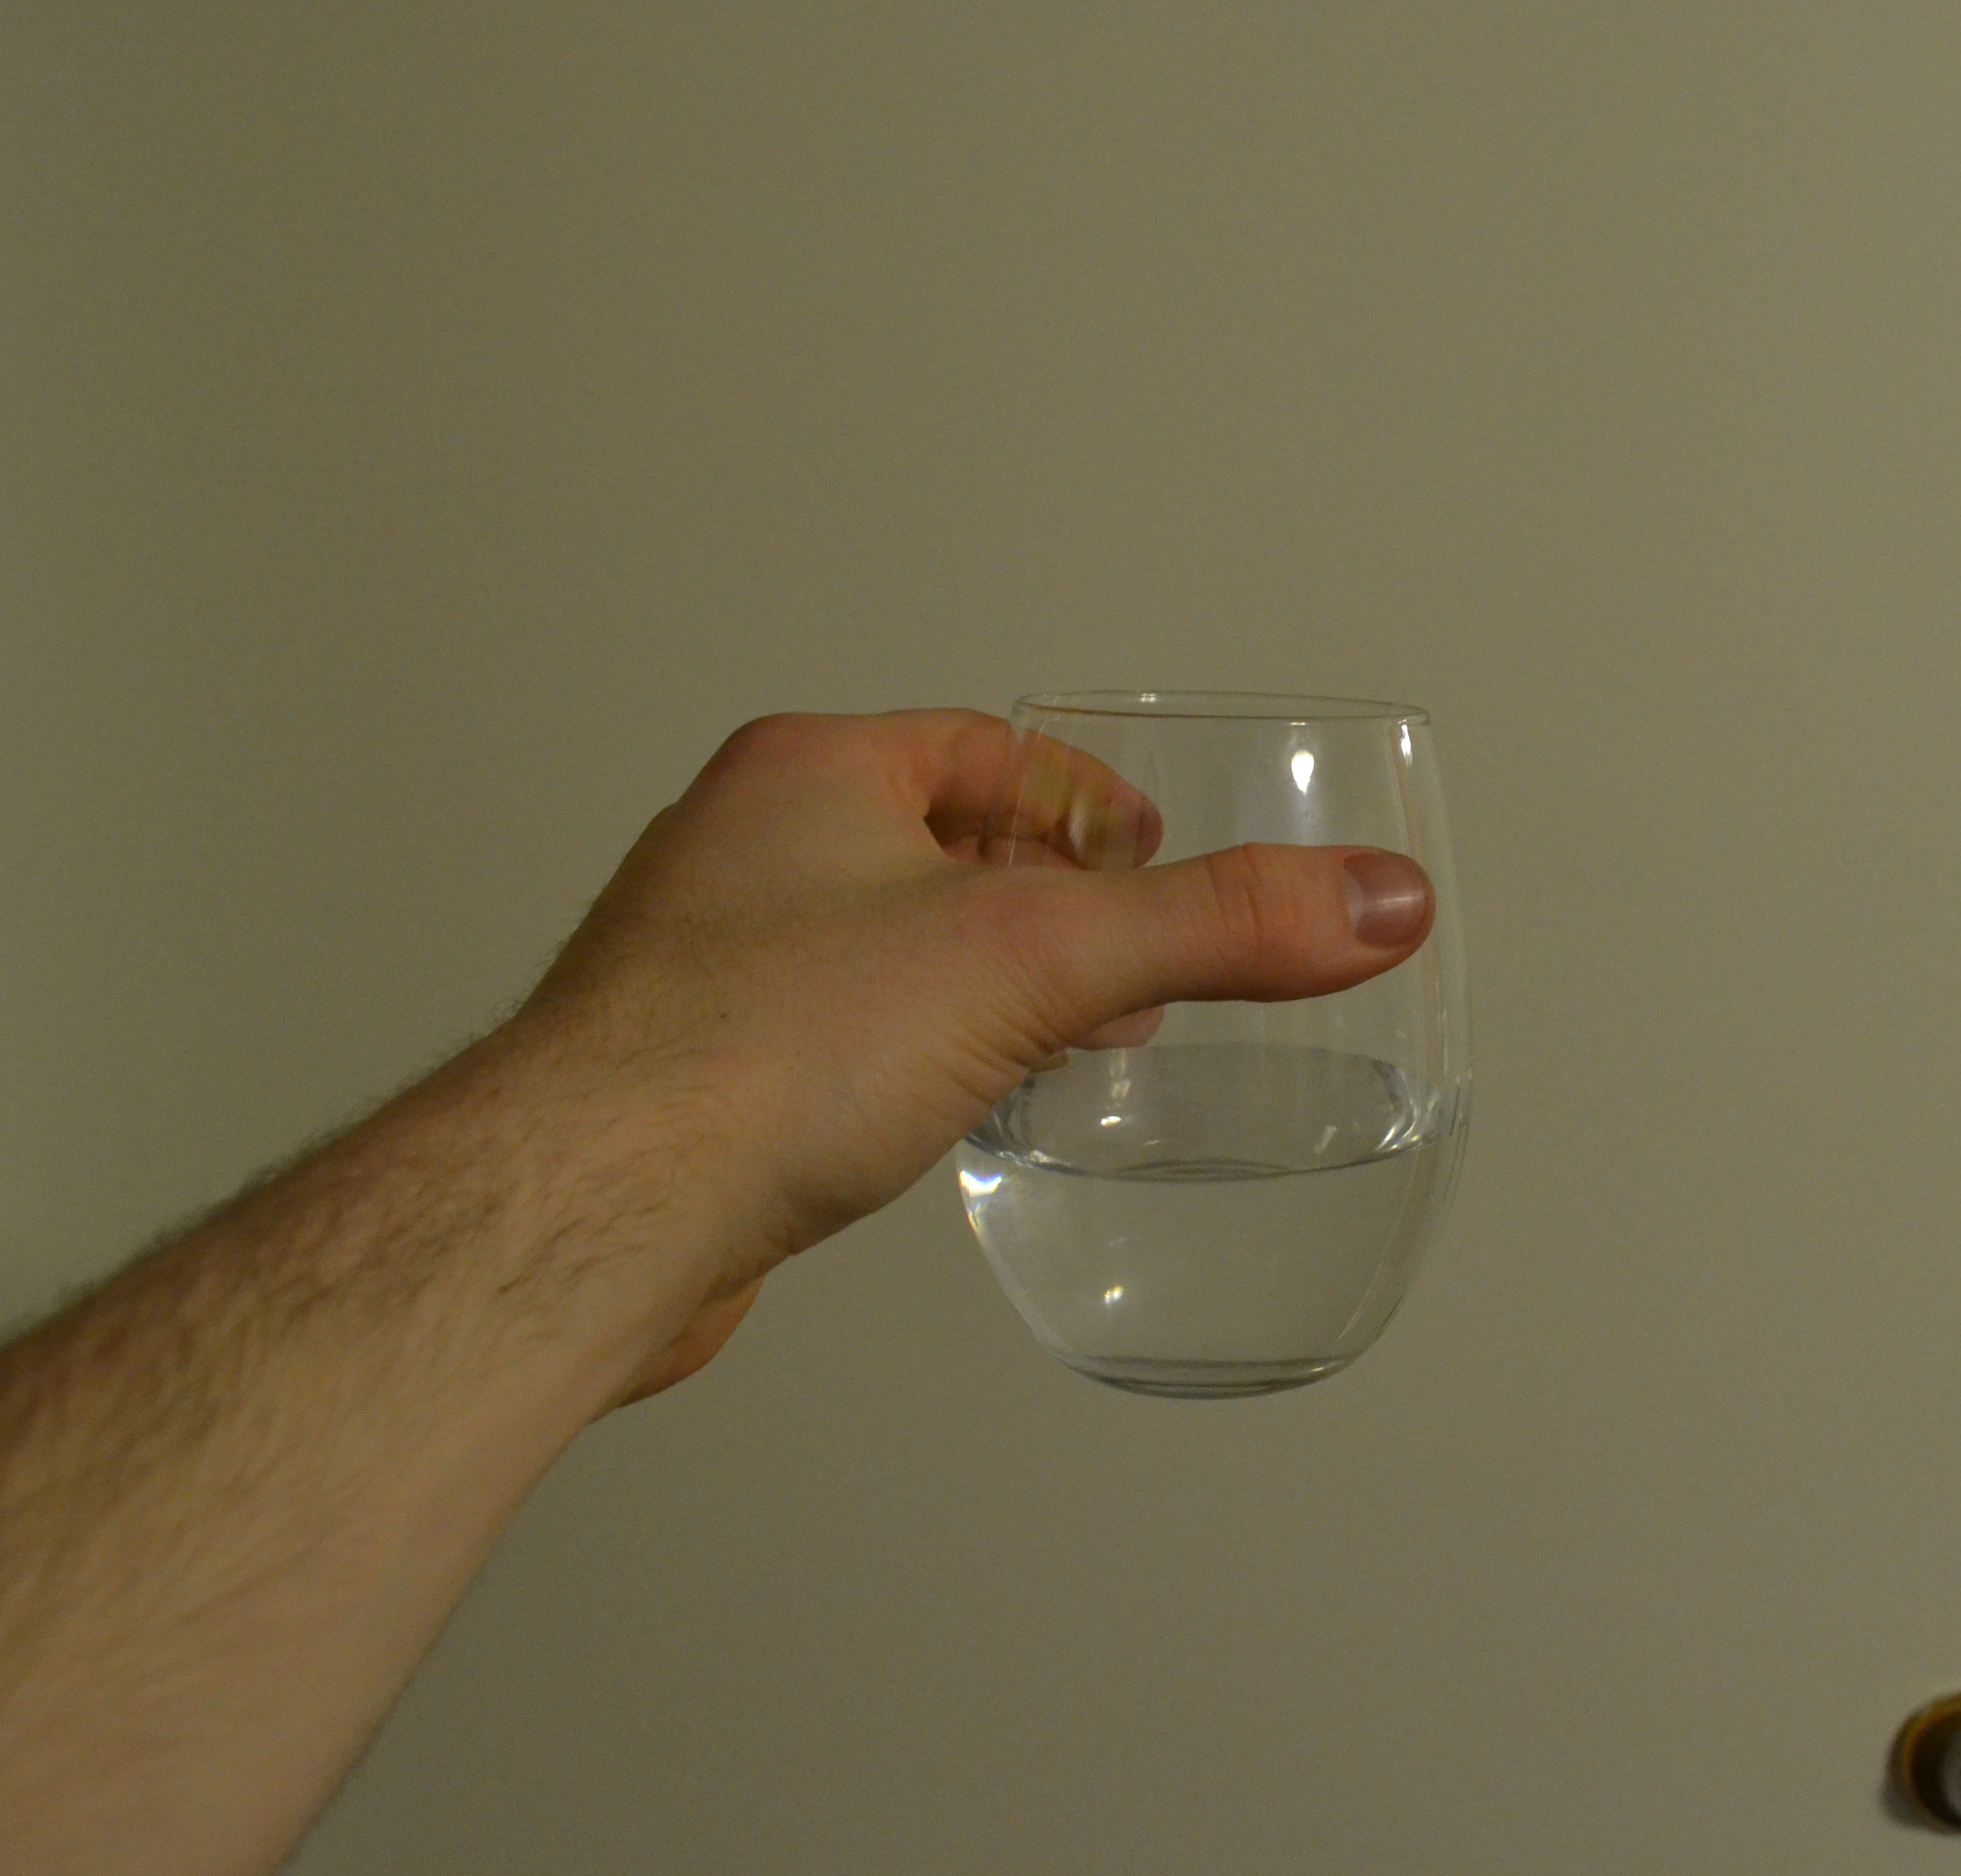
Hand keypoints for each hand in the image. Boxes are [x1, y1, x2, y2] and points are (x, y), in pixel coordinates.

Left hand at [511, 709, 1435, 1400]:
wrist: (585, 1210)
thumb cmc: (756, 1053)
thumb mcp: (1040, 959)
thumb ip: (1219, 928)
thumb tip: (1375, 900)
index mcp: (812, 774)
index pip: (983, 750)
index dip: (1084, 800)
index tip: (1148, 863)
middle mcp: (742, 854)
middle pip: (930, 847)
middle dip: (1037, 904)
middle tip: (1120, 967)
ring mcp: (703, 972)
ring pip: (873, 953)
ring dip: (968, 992)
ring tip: (1050, 1050)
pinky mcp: (685, 1085)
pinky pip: (820, 1049)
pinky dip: (897, 1071)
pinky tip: (934, 1130)